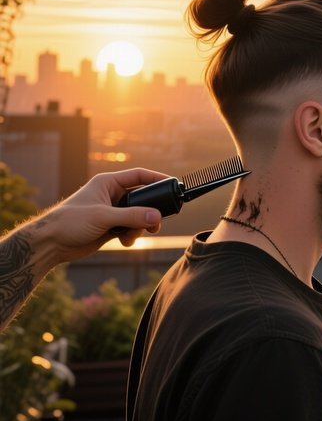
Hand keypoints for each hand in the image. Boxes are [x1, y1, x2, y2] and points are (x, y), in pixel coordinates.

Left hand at [47, 168, 166, 262]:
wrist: (50, 244)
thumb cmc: (70, 222)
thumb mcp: (103, 217)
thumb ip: (132, 216)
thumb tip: (156, 217)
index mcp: (108, 183)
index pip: (138, 176)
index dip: (156, 178)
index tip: (172, 184)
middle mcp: (112, 195)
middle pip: (142, 198)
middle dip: (150, 211)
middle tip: (157, 222)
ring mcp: (112, 211)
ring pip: (138, 215)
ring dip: (140, 226)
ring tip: (134, 235)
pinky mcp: (110, 226)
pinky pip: (131, 228)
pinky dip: (132, 235)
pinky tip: (125, 241)